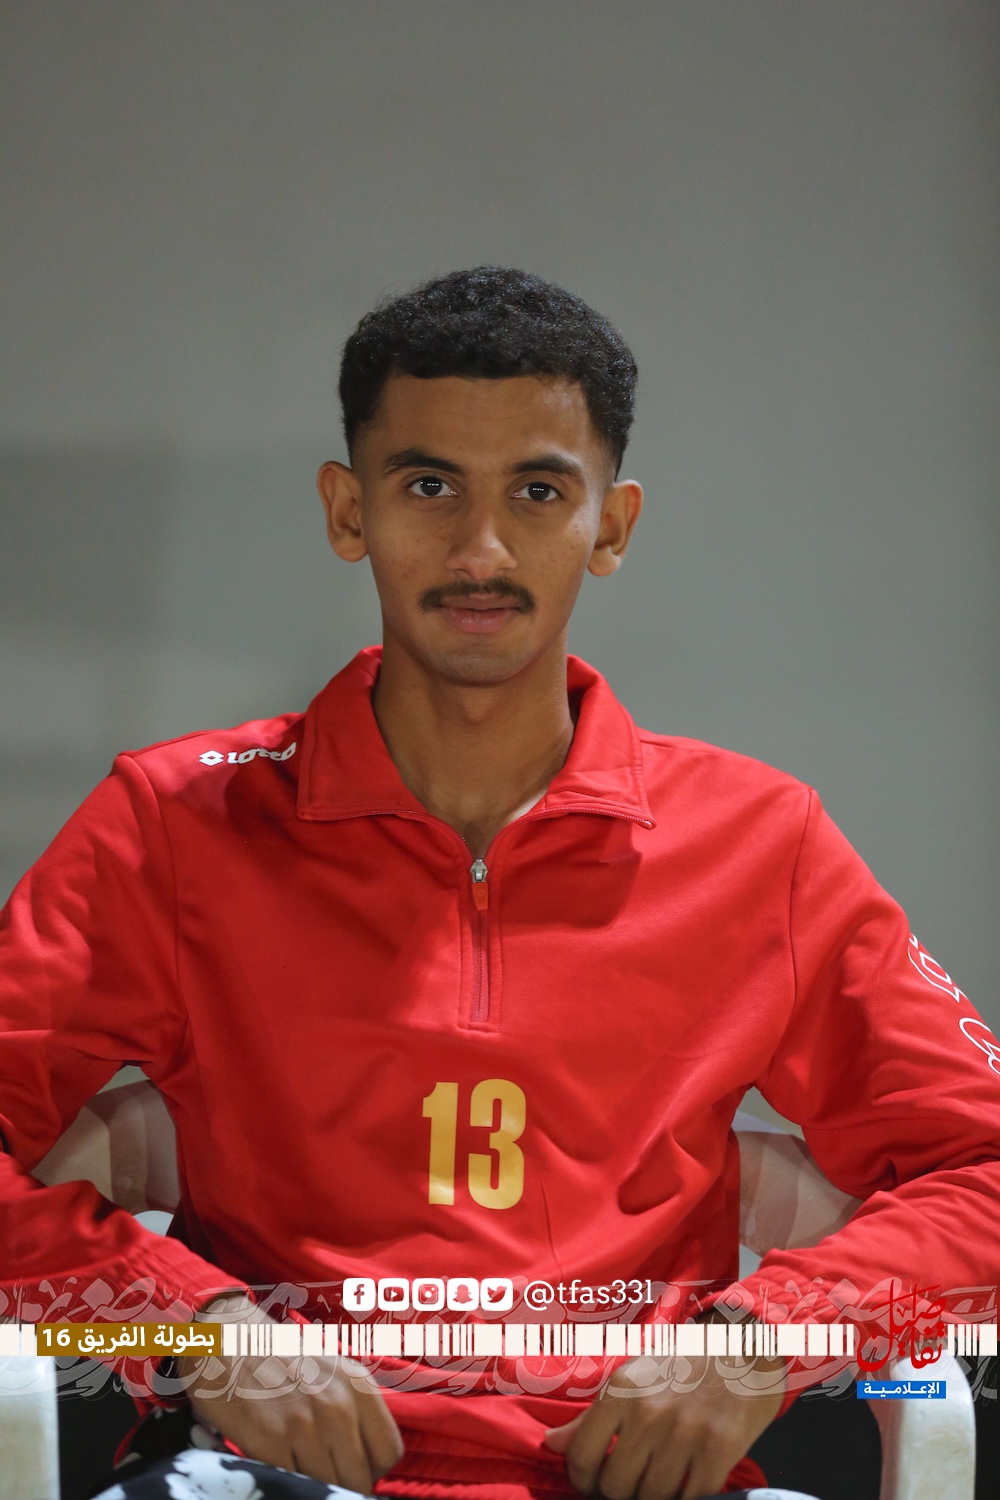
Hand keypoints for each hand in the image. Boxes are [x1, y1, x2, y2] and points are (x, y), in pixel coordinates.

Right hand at [174, 1293, 403, 1490]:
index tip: (351, 1465)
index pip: (390, 1452)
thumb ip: (352, 1410)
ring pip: (328, 1488)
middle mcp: (339, 1405)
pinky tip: (275, 1463)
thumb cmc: (275, 1357)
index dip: (371, 1467)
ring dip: (314, 1485)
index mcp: (358, 1385)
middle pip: (360, 1479)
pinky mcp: (271, 1442)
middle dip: (342, 1481)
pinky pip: (293, 1485)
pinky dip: (286, 1483)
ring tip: (296, 1462)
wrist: (222, 1337)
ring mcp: (305, 1425)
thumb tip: (366, 1461)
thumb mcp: (329, 1371)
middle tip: (319, 1467)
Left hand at [543, 1346, 783, 1499]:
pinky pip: (692, 1498)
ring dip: (654, 1496)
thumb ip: (592, 1416)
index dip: (583, 1481)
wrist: (744, 1345)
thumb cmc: (682, 1363)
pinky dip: (688, 1498)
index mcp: (621, 1392)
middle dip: (619, 1492)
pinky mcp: (719, 1450)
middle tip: (631, 1483)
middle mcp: (648, 1413)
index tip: (592, 1483)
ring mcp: (684, 1433)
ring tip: (659, 1482)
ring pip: (652, 1497)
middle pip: (616, 1486)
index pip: (582, 1457)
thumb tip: (551, 1445)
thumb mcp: (632, 1377)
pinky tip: (688, 1484)